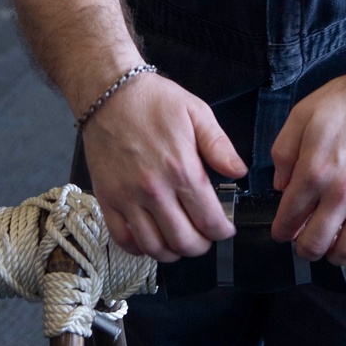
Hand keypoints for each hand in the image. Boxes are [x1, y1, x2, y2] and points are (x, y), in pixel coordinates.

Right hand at [81, 74, 247, 263]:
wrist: (109, 93)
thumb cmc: (155, 101)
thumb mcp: (197, 113)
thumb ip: (220, 146)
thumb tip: (239, 172)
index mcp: (182, 169)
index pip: (208, 219)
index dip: (222, 231)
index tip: (226, 229)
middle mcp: (154, 190)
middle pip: (183, 241)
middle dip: (201, 246)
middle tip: (206, 237)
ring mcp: (127, 198)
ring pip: (154, 247)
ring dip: (173, 252)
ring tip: (182, 240)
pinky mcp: (107, 200)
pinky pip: (124, 240)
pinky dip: (141, 249)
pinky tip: (152, 239)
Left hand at [270, 66, 345, 264]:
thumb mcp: (302, 115)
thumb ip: (283, 153)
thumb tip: (280, 187)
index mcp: (314, 171)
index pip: (289, 220)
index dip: (281, 231)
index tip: (283, 231)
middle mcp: (342, 192)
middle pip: (315, 243)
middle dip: (303, 248)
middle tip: (304, 241)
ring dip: (334, 255)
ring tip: (332, 244)